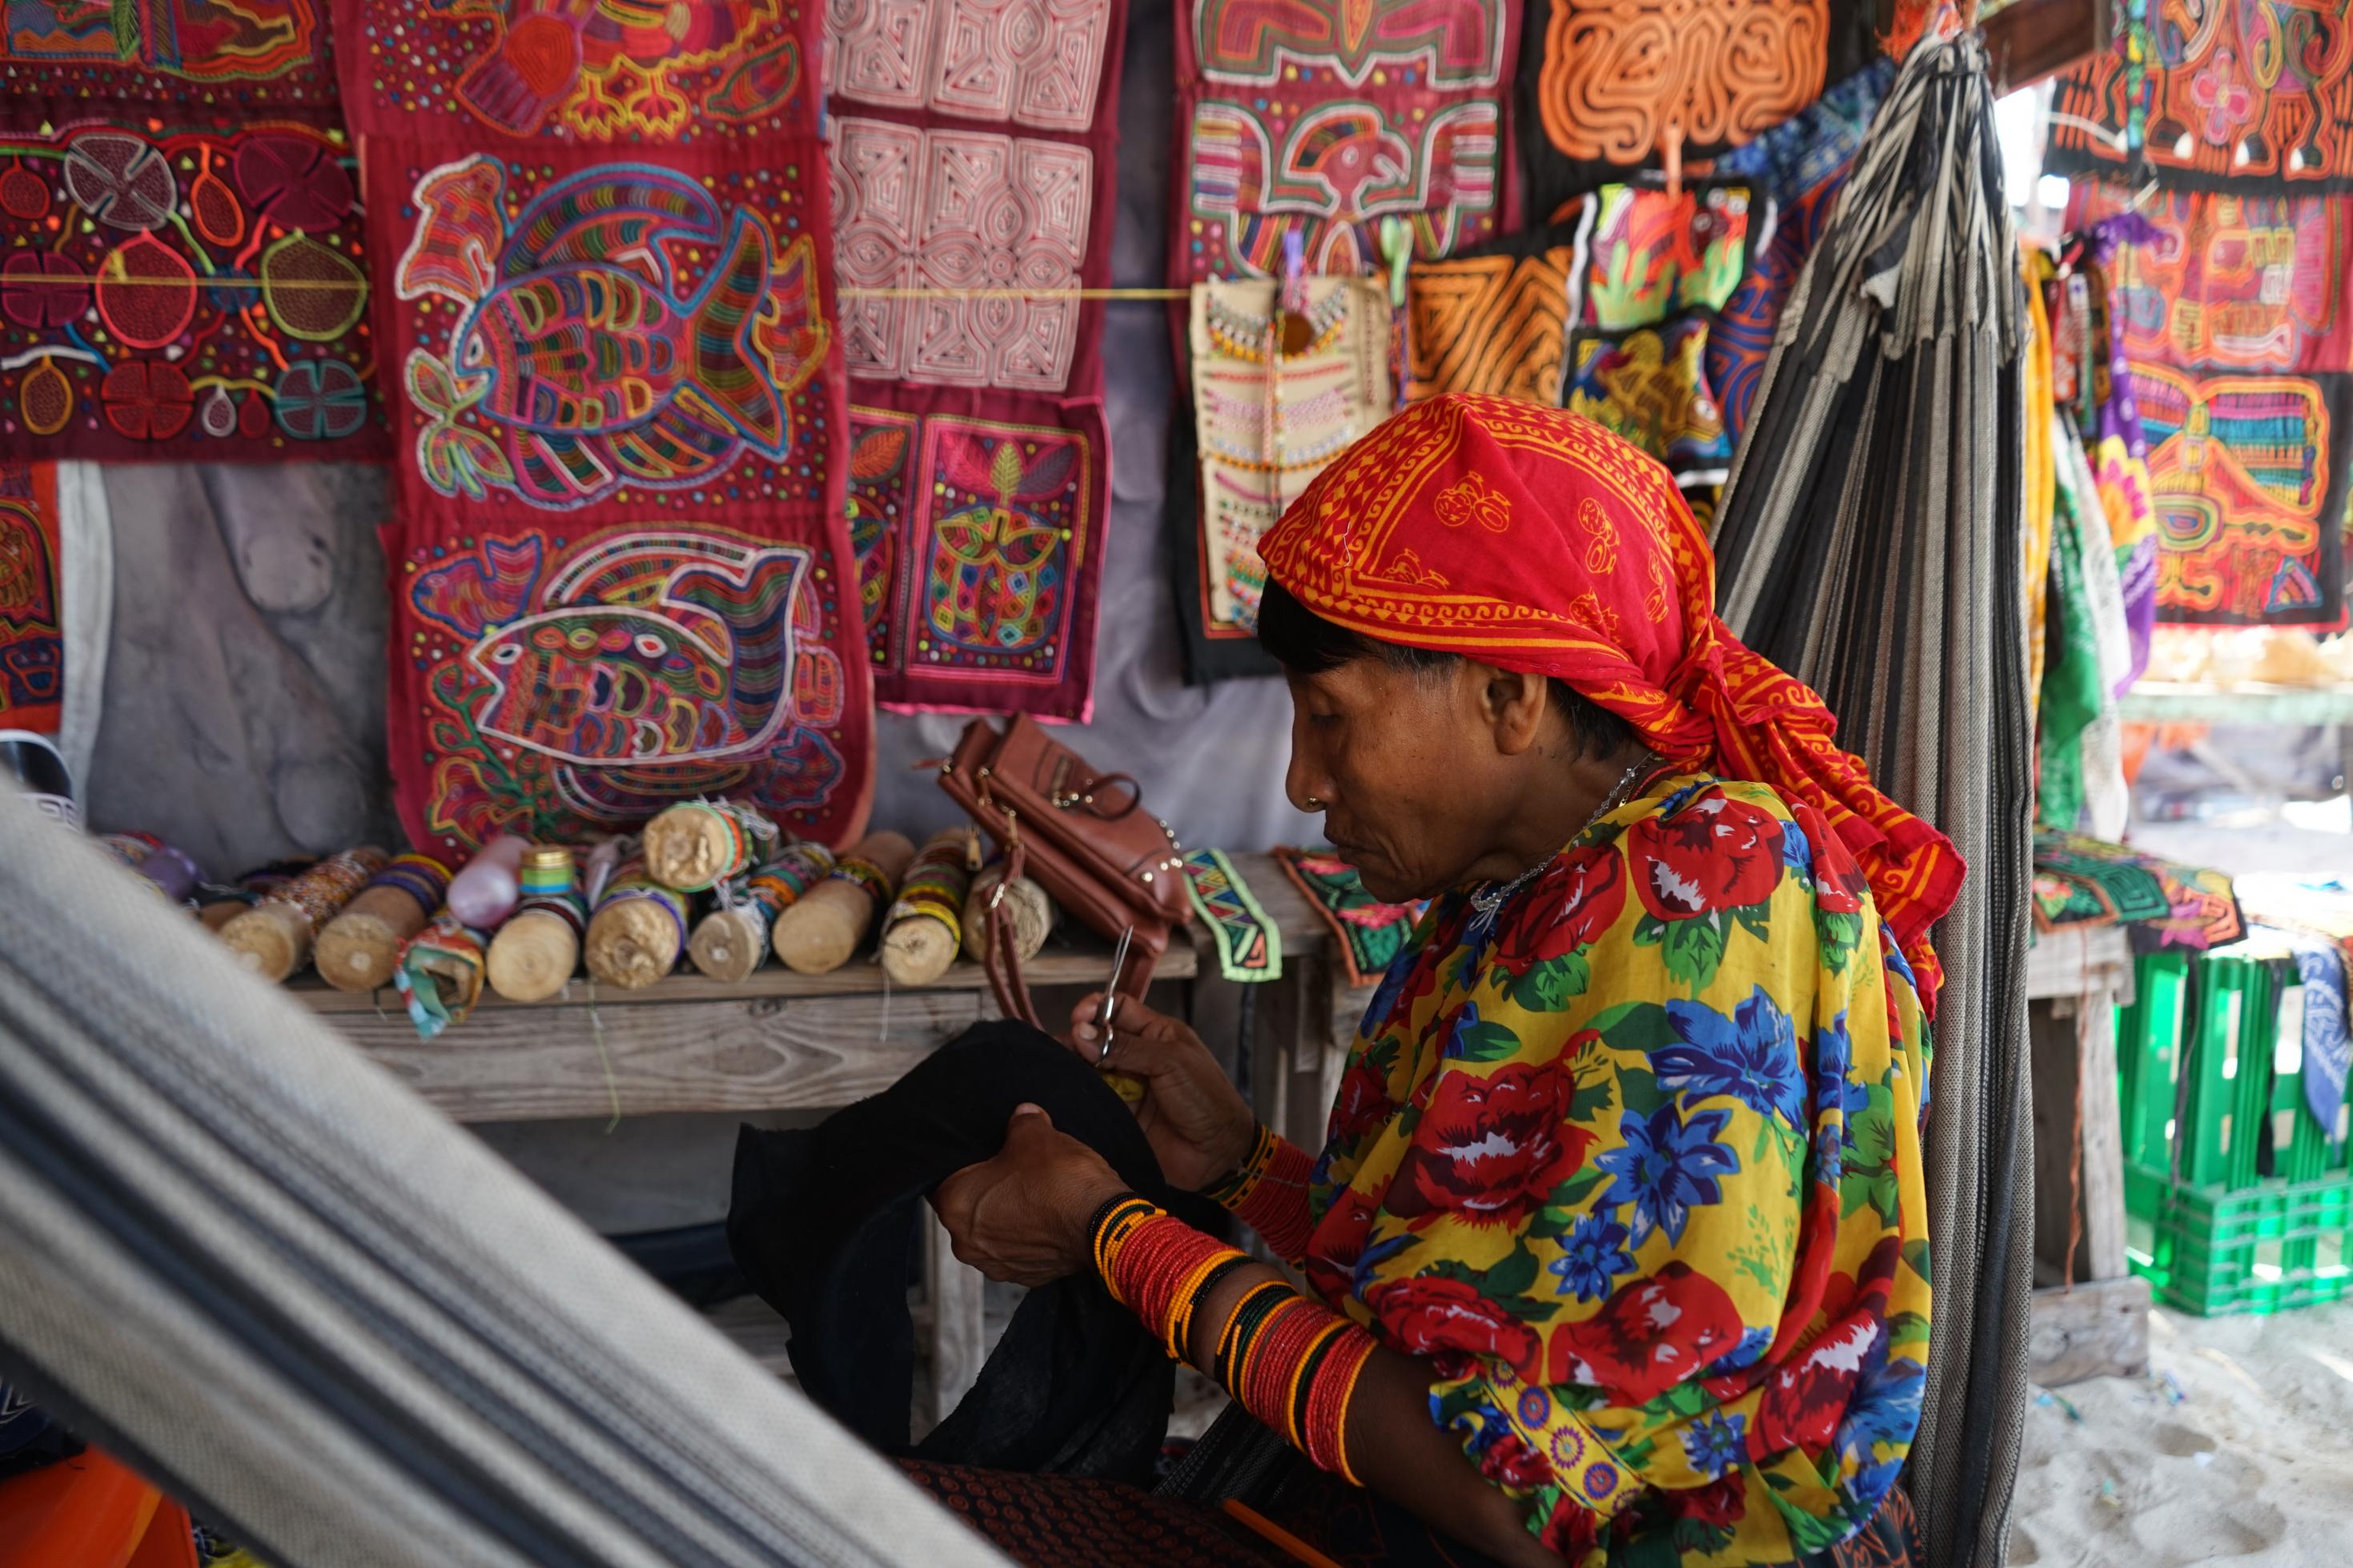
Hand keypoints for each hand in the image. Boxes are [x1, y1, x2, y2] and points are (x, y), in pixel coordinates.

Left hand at [931, 1105, 1127, 1286]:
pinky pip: (1019, 1250)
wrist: (1102, 1224)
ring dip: (1008, 1216)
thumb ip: (1022, 1122)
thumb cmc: (1060, 1180)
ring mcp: (997, 1265)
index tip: (982, 1156)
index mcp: (955, 1204)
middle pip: (968, 1208)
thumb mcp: (1036, 1135)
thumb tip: (1024, 1115)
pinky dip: (1030, 1236)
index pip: (941, 1180)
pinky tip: (1050, 1217)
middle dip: (988, 1190)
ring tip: (1037, 1194)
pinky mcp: (1026, 1277)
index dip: (963, 1164)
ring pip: (993, 1232)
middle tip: (1014, 1171)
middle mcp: (967, 1243)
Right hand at [1068, 992, 1256, 1191]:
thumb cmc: (1207, 1099)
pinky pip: (1092, 1100)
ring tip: (1059, 1070)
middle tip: (1064, 1048)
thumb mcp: (1170, 1062)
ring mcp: (1127, 1086)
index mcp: (1157, 1033)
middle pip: (1098, 1038)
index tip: (1078, 1019)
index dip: (1096, 1009)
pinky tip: (1063, 1092)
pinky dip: (1078, 1095)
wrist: (1217, 1153)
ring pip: (1090, 1069)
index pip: (1119, 1008)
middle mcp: (1138, 1056)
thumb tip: (1082, 1032)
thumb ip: (1126, 1048)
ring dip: (1074, 1068)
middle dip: (1079, 1039)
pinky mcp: (1118, 1114)